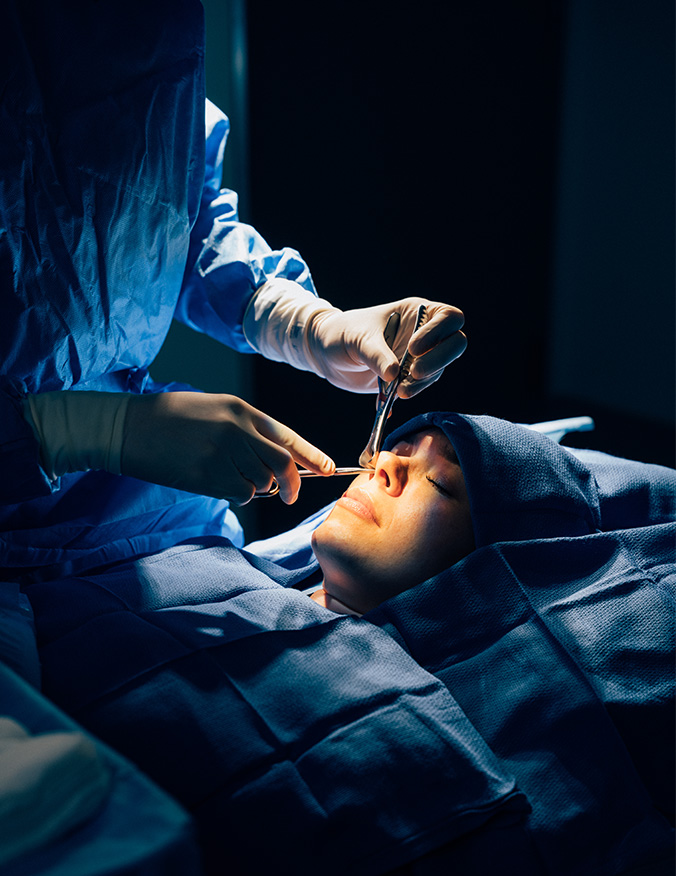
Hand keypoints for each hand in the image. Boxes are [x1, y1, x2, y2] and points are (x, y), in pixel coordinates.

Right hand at [122, 393, 334, 504]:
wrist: (128, 427)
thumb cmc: (171, 419)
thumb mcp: (215, 409)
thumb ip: (246, 430)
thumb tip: (275, 460)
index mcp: (241, 410)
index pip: (288, 437)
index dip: (313, 456)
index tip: (327, 469)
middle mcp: (237, 430)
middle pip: (283, 465)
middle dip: (292, 484)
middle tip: (289, 494)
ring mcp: (223, 453)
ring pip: (261, 482)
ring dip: (256, 488)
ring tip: (232, 478)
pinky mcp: (207, 474)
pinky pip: (240, 494)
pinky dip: (238, 496)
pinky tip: (220, 485)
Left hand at [307, 297, 466, 394]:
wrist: (326, 354)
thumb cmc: (341, 334)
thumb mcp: (357, 340)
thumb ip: (376, 354)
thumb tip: (395, 375)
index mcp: (415, 312)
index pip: (448, 317)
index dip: (438, 333)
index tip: (413, 349)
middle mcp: (423, 333)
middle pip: (455, 344)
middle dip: (439, 360)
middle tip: (413, 373)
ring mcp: (418, 356)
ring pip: (439, 369)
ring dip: (423, 381)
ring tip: (399, 390)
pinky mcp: (409, 377)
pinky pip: (421, 386)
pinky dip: (412, 392)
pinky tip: (394, 398)